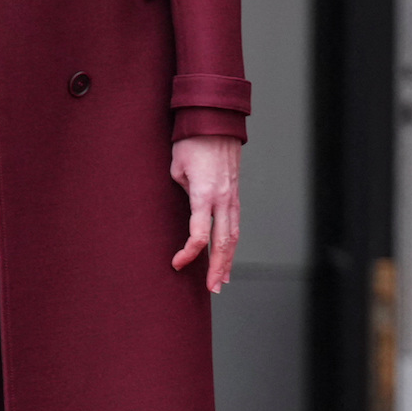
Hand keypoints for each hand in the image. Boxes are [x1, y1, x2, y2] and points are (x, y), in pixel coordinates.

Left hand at [170, 136, 242, 291]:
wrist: (215, 120)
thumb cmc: (191, 142)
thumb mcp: (176, 168)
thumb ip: (181, 192)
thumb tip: (186, 207)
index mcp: (204, 194)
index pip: (200, 234)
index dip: (189, 253)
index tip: (176, 263)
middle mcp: (223, 198)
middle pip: (224, 242)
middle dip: (218, 268)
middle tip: (213, 289)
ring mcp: (232, 196)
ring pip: (234, 235)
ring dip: (228, 259)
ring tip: (223, 280)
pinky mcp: (235, 193)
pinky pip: (235, 223)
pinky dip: (232, 242)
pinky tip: (228, 253)